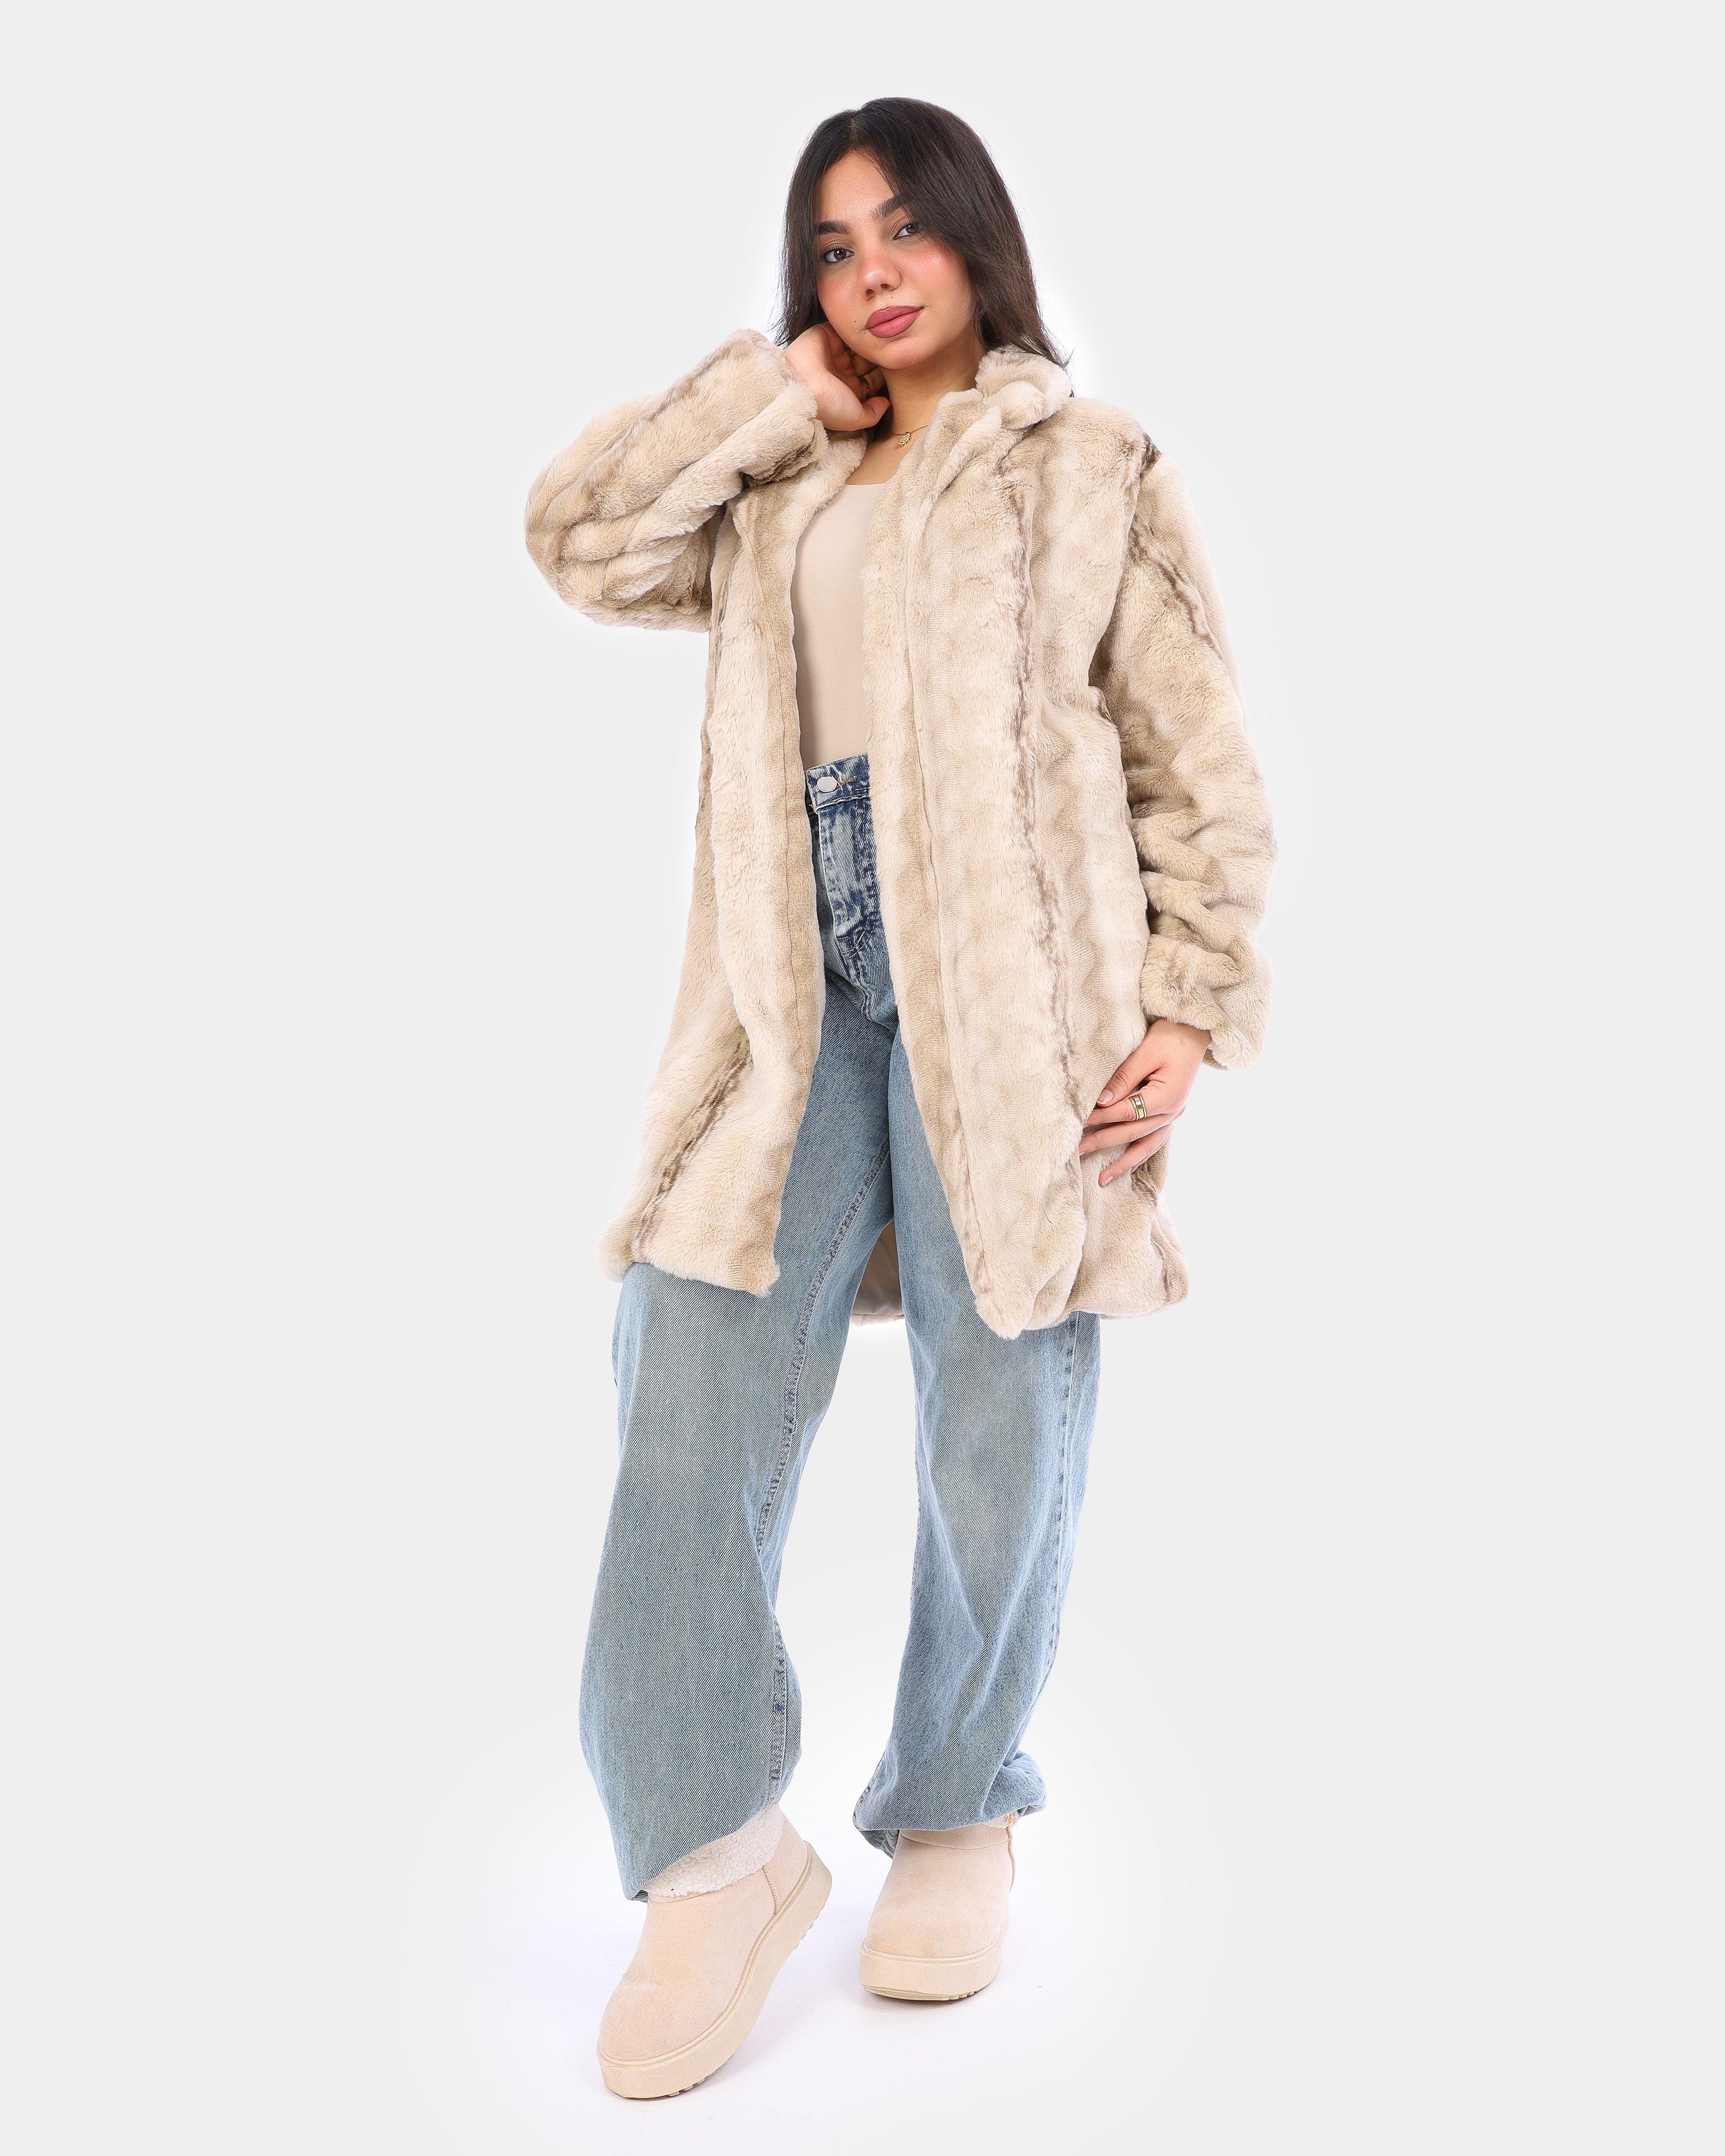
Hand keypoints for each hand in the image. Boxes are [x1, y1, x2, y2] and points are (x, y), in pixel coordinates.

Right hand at [784, 322, 888, 433]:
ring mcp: (835, 353)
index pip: (872, 380)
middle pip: (868, 361)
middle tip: (894, 349)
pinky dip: (858, 328)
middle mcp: (842, 372)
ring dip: (871, 341)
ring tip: (885, 336)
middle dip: (880, 356)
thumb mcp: (856, 419)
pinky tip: (870, 327)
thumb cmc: (827, 405)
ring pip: (860, 344)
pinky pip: (847, 329)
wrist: (801, 384)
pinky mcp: (827, 334)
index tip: (899, 369)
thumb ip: (874, 413)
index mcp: (849, 391)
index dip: (886, 375)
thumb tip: (887, 404)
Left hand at [1079, 1019, 1210, 1184]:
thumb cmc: (1170, 1037)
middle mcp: (1173, 1111)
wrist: (1194, 1032)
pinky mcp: (1172, 1114)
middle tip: (1077, 1150)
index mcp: (1167, 1097)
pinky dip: (1141, 1155)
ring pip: (1146, 1145)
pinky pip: (1155, 1141)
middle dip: (1103, 1142)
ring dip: (1123, 1162)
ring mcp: (1174, 1115)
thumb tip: (1102, 1101)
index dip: (1101, 1117)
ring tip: (1103, 1179)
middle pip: (1132, 1132)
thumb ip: (1124, 1078)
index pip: (1126, 1112)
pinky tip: (1128, 1166)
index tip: (1079, 1121)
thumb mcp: (1145, 1052)